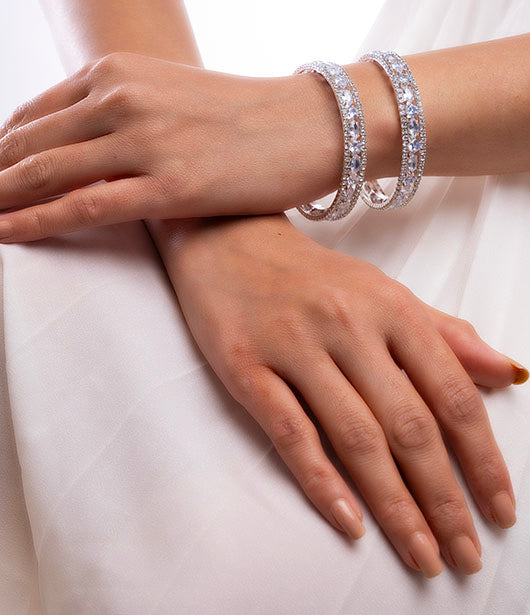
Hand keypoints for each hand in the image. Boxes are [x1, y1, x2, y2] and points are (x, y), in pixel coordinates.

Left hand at [0, 52, 339, 241]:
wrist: (309, 124)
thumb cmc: (246, 117)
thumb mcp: (172, 99)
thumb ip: (125, 118)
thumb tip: (90, 153)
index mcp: (119, 73)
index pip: (35, 115)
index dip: (1, 151)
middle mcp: (122, 98)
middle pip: (29, 144)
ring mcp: (144, 140)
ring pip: (46, 174)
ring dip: (1, 200)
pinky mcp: (169, 184)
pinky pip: (84, 206)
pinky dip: (36, 221)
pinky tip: (6, 233)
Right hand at [159, 213, 525, 577]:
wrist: (228, 239)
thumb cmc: (311, 275)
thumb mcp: (382, 291)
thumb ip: (443, 333)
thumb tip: (508, 372)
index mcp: (390, 307)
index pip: (452, 394)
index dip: (484, 460)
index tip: (501, 511)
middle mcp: (348, 326)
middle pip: (409, 426)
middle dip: (444, 500)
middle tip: (466, 556)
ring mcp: (294, 346)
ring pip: (355, 438)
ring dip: (394, 505)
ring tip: (422, 555)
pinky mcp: (245, 367)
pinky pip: (290, 433)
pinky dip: (322, 483)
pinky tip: (350, 523)